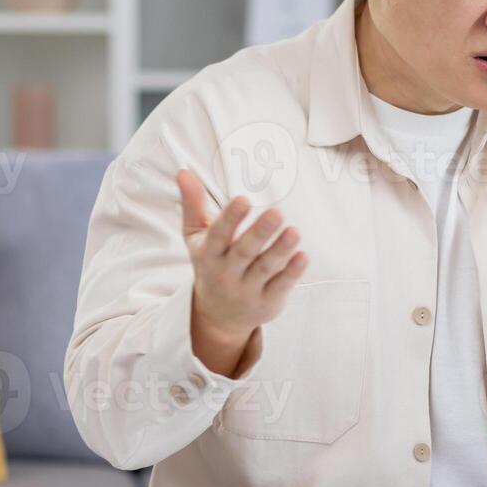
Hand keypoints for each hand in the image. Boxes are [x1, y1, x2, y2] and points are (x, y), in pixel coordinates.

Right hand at [177, 168, 307, 376]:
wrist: (218, 316)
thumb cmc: (211, 264)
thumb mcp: (197, 237)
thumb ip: (193, 205)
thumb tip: (183, 171)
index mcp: (209, 254)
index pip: (218, 235)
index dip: (230, 218)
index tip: (243, 199)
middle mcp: (227, 273)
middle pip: (244, 252)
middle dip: (260, 233)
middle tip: (277, 212)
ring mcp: (248, 289)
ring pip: (266, 268)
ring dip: (280, 250)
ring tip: (294, 231)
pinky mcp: (268, 301)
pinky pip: (281, 286)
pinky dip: (292, 272)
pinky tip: (303, 255)